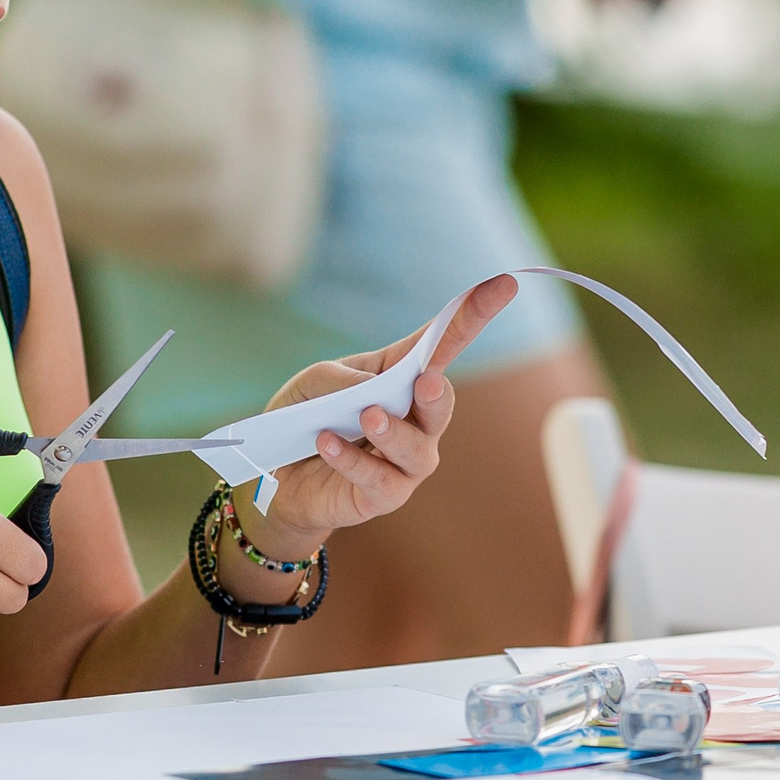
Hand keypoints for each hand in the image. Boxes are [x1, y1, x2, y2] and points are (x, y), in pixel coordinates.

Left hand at [242, 276, 519, 556]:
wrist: (276, 478)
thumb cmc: (303, 419)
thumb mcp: (310, 385)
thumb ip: (339, 379)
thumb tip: (372, 392)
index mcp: (399, 377)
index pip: (443, 344)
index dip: (472, 314)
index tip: (503, 284)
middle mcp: (414, 419)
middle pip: (441, 402)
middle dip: (436, 393)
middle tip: (424, 382)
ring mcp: (405, 461)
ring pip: (417, 448)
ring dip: (393, 431)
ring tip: (367, 417)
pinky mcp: (385, 495)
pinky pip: (378, 479)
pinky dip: (352, 459)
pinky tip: (327, 442)